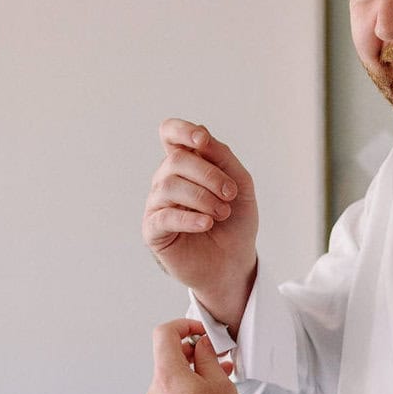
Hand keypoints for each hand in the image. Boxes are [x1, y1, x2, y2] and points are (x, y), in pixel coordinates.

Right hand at [143, 119, 258, 328]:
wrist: (234, 262)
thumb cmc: (235, 222)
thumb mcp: (240, 184)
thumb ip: (222, 156)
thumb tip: (201, 135)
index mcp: (186, 164)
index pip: (170, 133)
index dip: (182, 130)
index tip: (202, 142)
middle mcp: (166, 180)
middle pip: (176, 160)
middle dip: (209, 175)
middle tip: (230, 195)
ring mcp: (157, 204)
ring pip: (169, 185)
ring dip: (203, 197)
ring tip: (222, 213)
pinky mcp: (152, 230)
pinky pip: (164, 216)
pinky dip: (189, 217)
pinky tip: (207, 224)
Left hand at [146, 318, 254, 393]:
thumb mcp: (220, 382)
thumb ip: (207, 357)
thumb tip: (201, 346)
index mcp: (167, 377)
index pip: (164, 335)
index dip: (183, 326)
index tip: (199, 331)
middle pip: (168, 363)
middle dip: (192, 357)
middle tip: (216, 360)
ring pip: (171, 388)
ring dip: (191, 381)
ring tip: (218, 387)